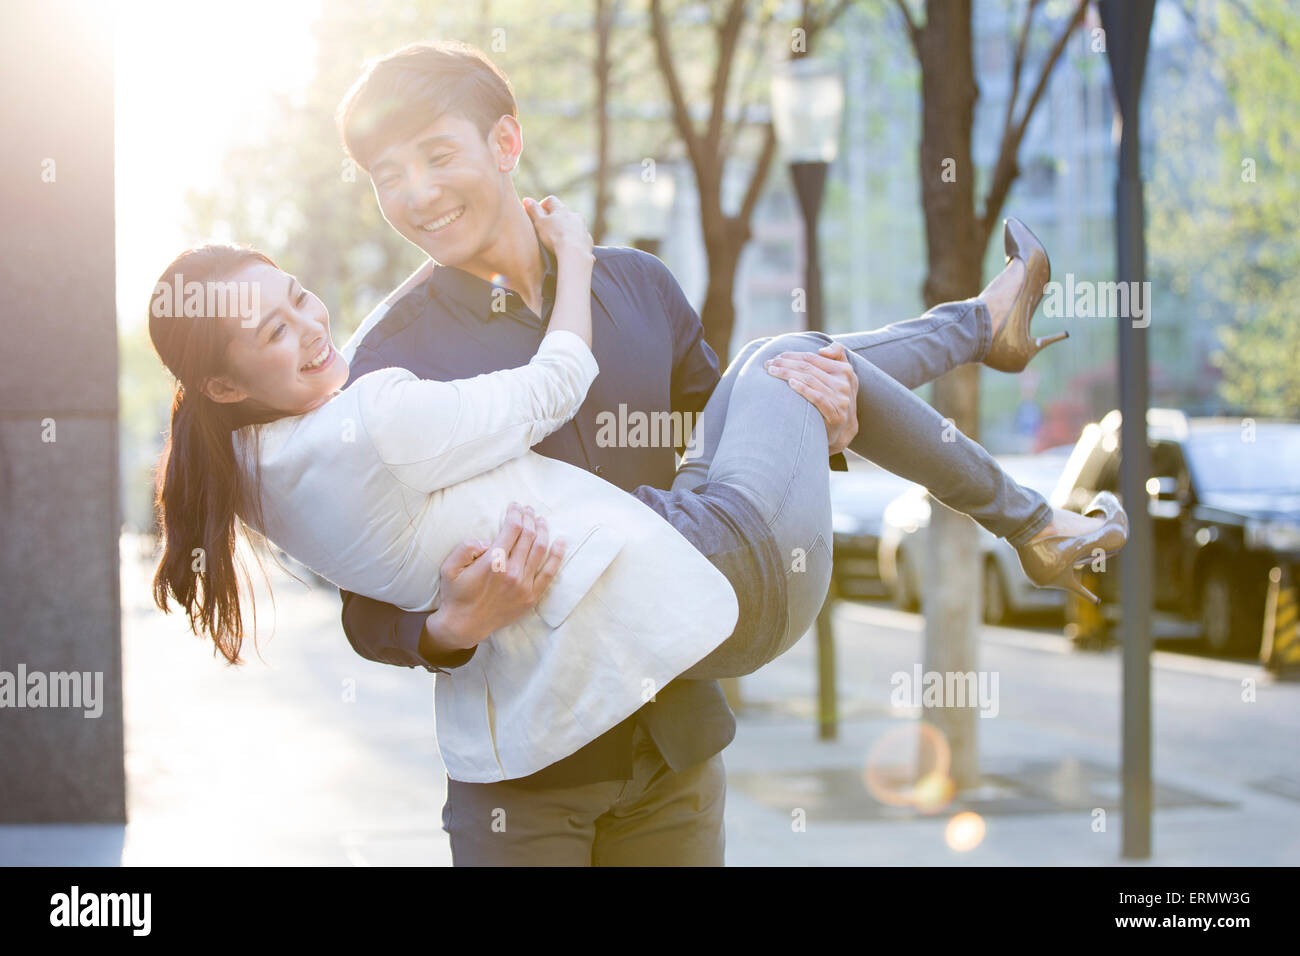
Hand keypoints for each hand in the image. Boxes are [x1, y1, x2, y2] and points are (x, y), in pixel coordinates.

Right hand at [422, 502, 565, 652]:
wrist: (464, 625)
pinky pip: (549, 573)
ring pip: (540, 549)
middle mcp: (511, 571)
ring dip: (542, 531)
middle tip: (528, 510)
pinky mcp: (531, 597)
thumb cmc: (456, 594)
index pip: (512, 528)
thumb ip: (466, 547)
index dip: (516, 513)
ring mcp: (523, 585)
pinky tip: (561, 542)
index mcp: (493, 562)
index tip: (515, 506)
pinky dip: (557, 555)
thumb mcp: (449, 567)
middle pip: (528, 535)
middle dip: (529, 518)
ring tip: (541, 520)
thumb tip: (486, 540)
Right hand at [523, 195, 592, 260]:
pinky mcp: (587, 240)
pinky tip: (570, 248)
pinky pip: (581, 238)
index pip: (551, 200)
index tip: (538, 212)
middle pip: (564, 212)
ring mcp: (582, 228)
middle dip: (556, 218)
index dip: (543, 204)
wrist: (574, 253)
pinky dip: (575, 240)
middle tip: (548, 227)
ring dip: (567, 228)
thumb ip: (533, 210)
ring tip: (559, 239)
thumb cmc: (554, 236)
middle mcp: (574, 216)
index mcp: (561, 210)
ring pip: (574, 224)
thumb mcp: (540, 222)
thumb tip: (526, 199)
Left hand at [764, 343, 859, 455]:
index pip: (812, 358)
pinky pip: (817, 397)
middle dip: (786, 364)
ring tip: (772, 372)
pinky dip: (803, 388)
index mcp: (844, 370)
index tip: (776, 357)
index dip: (792, 355)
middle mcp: (844, 383)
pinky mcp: (836, 414)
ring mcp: (841, 399)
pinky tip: (790, 383)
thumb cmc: (834, 398)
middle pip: (808, 368)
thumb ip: (836, 356)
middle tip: (768, 364)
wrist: (842, 429)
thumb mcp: (841, 376)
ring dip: (788, 373)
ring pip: (810, 380)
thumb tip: (822, 350)